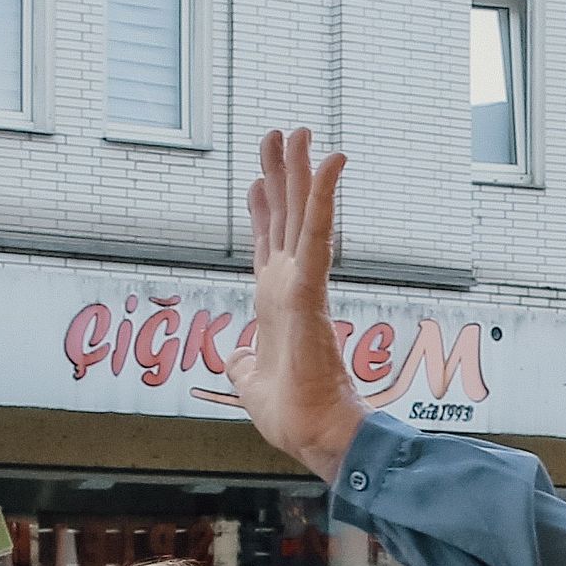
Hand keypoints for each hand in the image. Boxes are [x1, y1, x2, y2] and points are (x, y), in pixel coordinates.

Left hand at [230, 128, 377, 481]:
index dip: (263, 208)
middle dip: (281, 173)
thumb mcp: (248, 381)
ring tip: (300, 130)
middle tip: (281, 132)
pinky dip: (323, 195)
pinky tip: (331, 162)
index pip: (270, 243)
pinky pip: (320, 232)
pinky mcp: (312, 289)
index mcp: (276, 302)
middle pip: (286, 217)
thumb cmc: (289, 417)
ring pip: (303, 213)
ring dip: (301, 170)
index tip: (258, 178)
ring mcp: (303, 284)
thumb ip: (240, 361)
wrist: (312, 435)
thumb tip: (235, 355)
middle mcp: (291, 286)